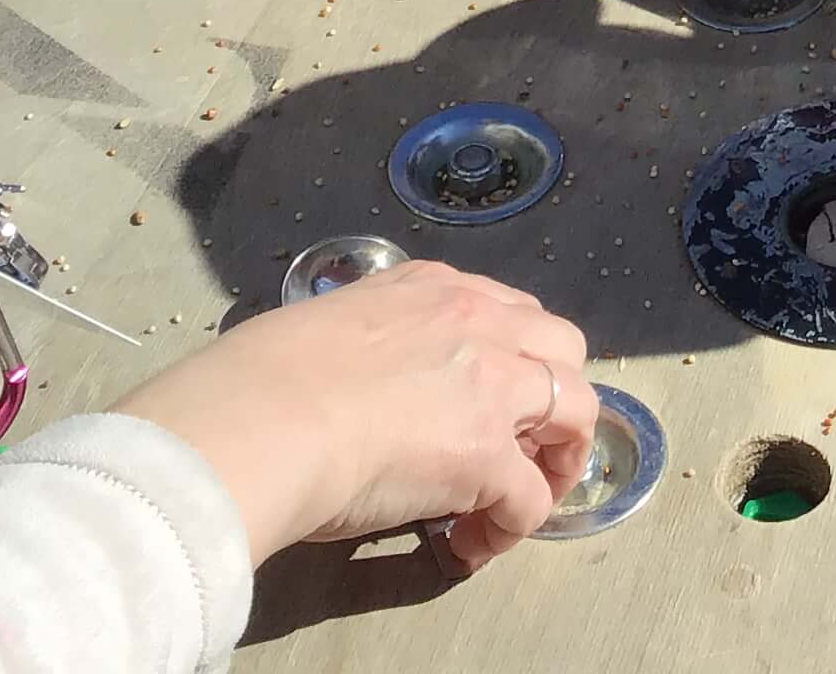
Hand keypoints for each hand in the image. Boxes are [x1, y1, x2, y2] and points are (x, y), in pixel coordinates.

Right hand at [120, 262, 597, 566]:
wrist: (258, 420)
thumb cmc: (262, 380)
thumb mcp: (331, 327)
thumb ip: (369, 345)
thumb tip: (357, 387)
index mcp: (433, 289)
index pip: (508, 313)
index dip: (511, 361)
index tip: (488, 403)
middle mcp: (477, 322)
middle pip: (563, 349)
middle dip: (555, 398)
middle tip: (523, 447)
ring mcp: (492, 386)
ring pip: (577, 410)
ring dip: (559, 457)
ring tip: (519, 497)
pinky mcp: (489, 457)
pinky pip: (533, 499)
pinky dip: (512, 527)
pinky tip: (471, 547)